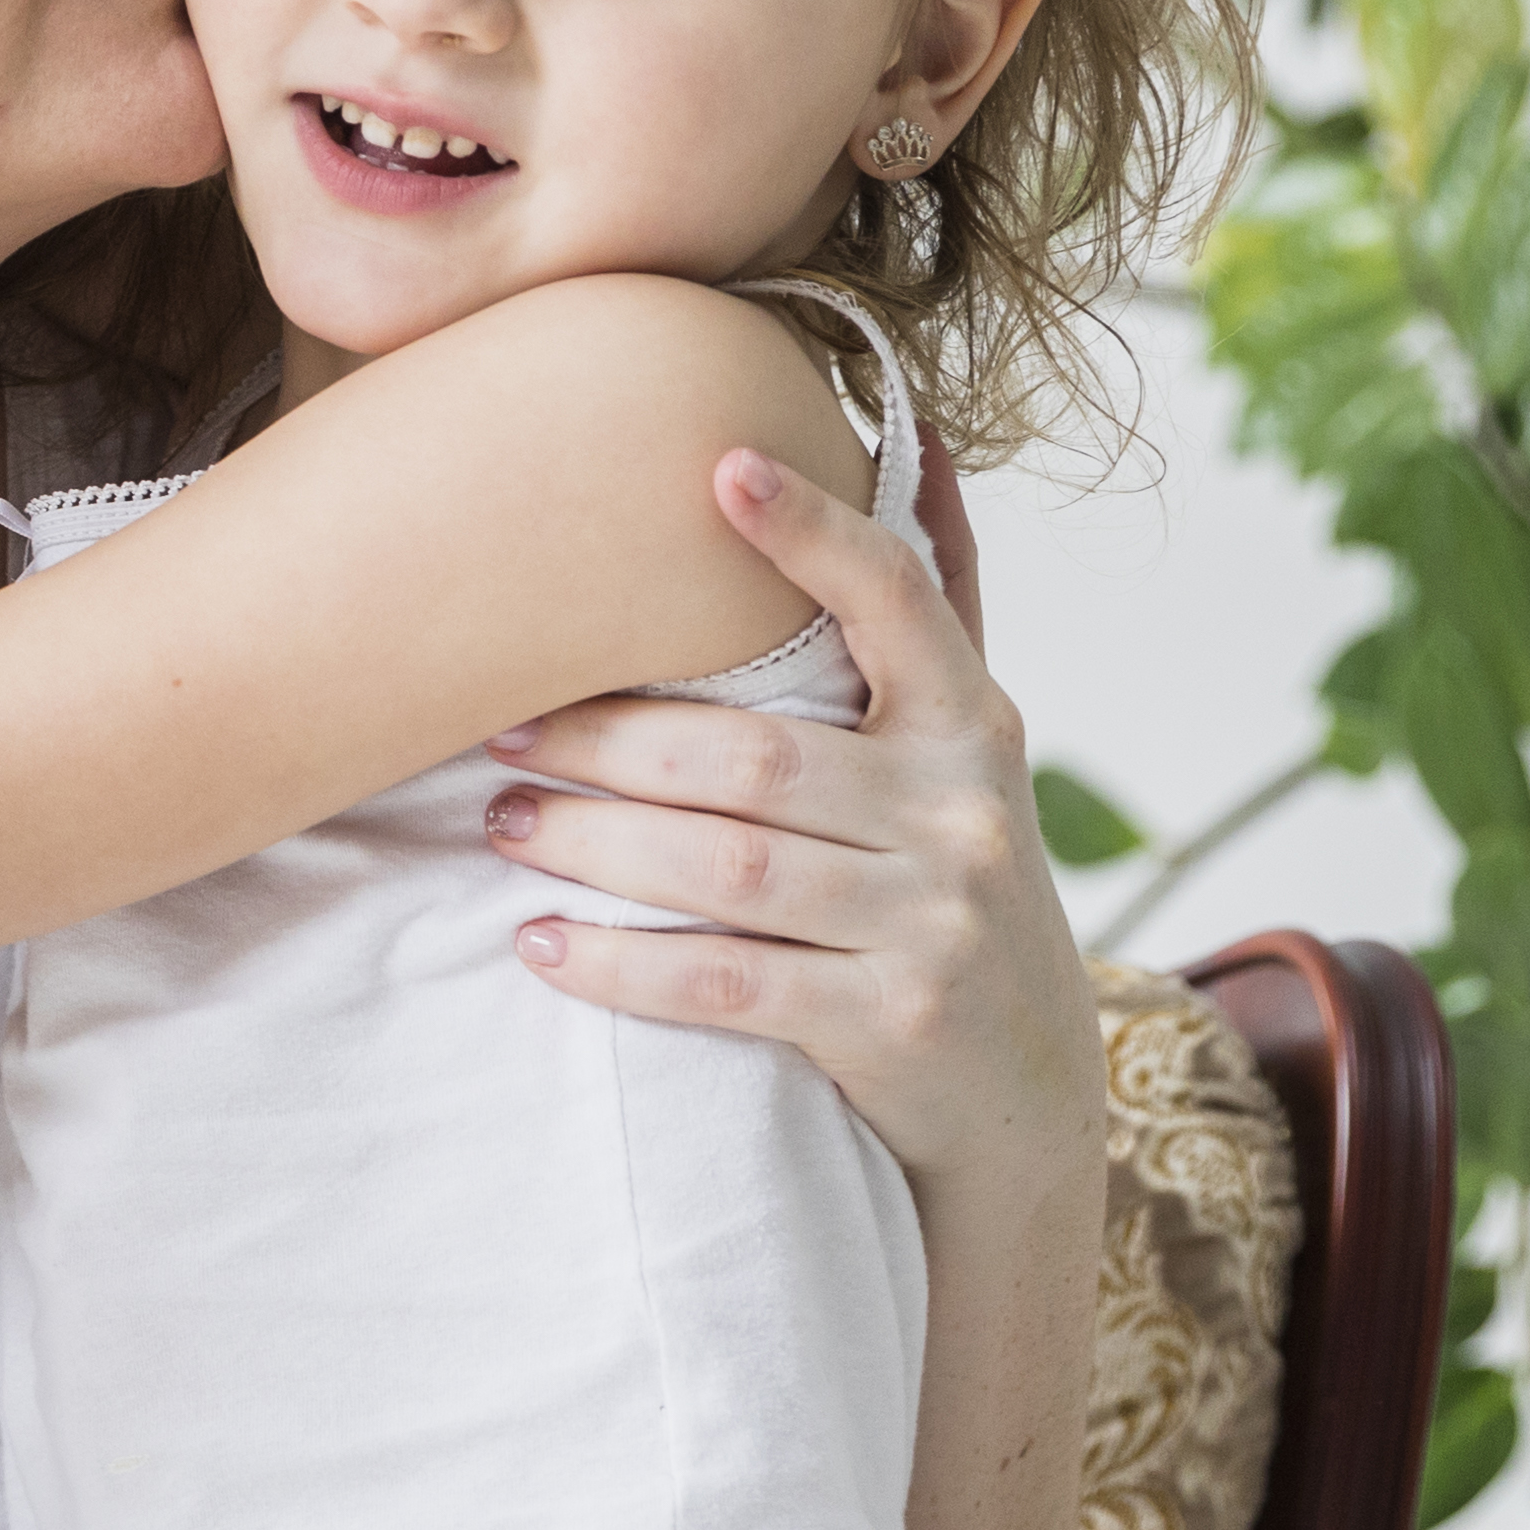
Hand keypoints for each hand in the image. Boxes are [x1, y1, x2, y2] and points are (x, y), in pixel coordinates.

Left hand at [479, 446, 1095, 1197]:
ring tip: (500, 824)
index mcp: (971, 724)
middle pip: (754, 758)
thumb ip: (933, 614)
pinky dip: (617, 965)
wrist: (1029, 1089)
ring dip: (591, 843)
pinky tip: (537, 943)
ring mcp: (931, 923)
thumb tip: (929, 439)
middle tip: (500, 728)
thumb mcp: (969, 752)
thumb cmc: (955, 886)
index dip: (812, 533)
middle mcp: (960, 814)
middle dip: (611, 739)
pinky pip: (722, 984)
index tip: (717, 467)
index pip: (896, 603)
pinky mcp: (888, 1024)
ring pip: (725, 868)